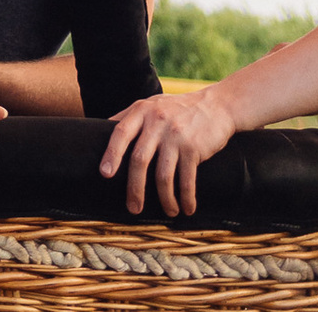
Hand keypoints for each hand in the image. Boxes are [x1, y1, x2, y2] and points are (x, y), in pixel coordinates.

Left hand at [100, 84, 235, 215]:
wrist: (216, 105)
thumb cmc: (177, 109)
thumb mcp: (151, 105)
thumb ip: (130, 117)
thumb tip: (101, 133)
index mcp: (142, 111)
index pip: (120, 132)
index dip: (112, 154)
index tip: (105, 175)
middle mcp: (157, 122)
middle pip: (139, 159)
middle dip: (135, 188)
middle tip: (133, 208)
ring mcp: (176, 135)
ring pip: (163, 175)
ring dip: (165, 199)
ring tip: (169, 211)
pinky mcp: (194, 148)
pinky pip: (187, 180)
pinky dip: (186, 198)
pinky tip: (187, 208)